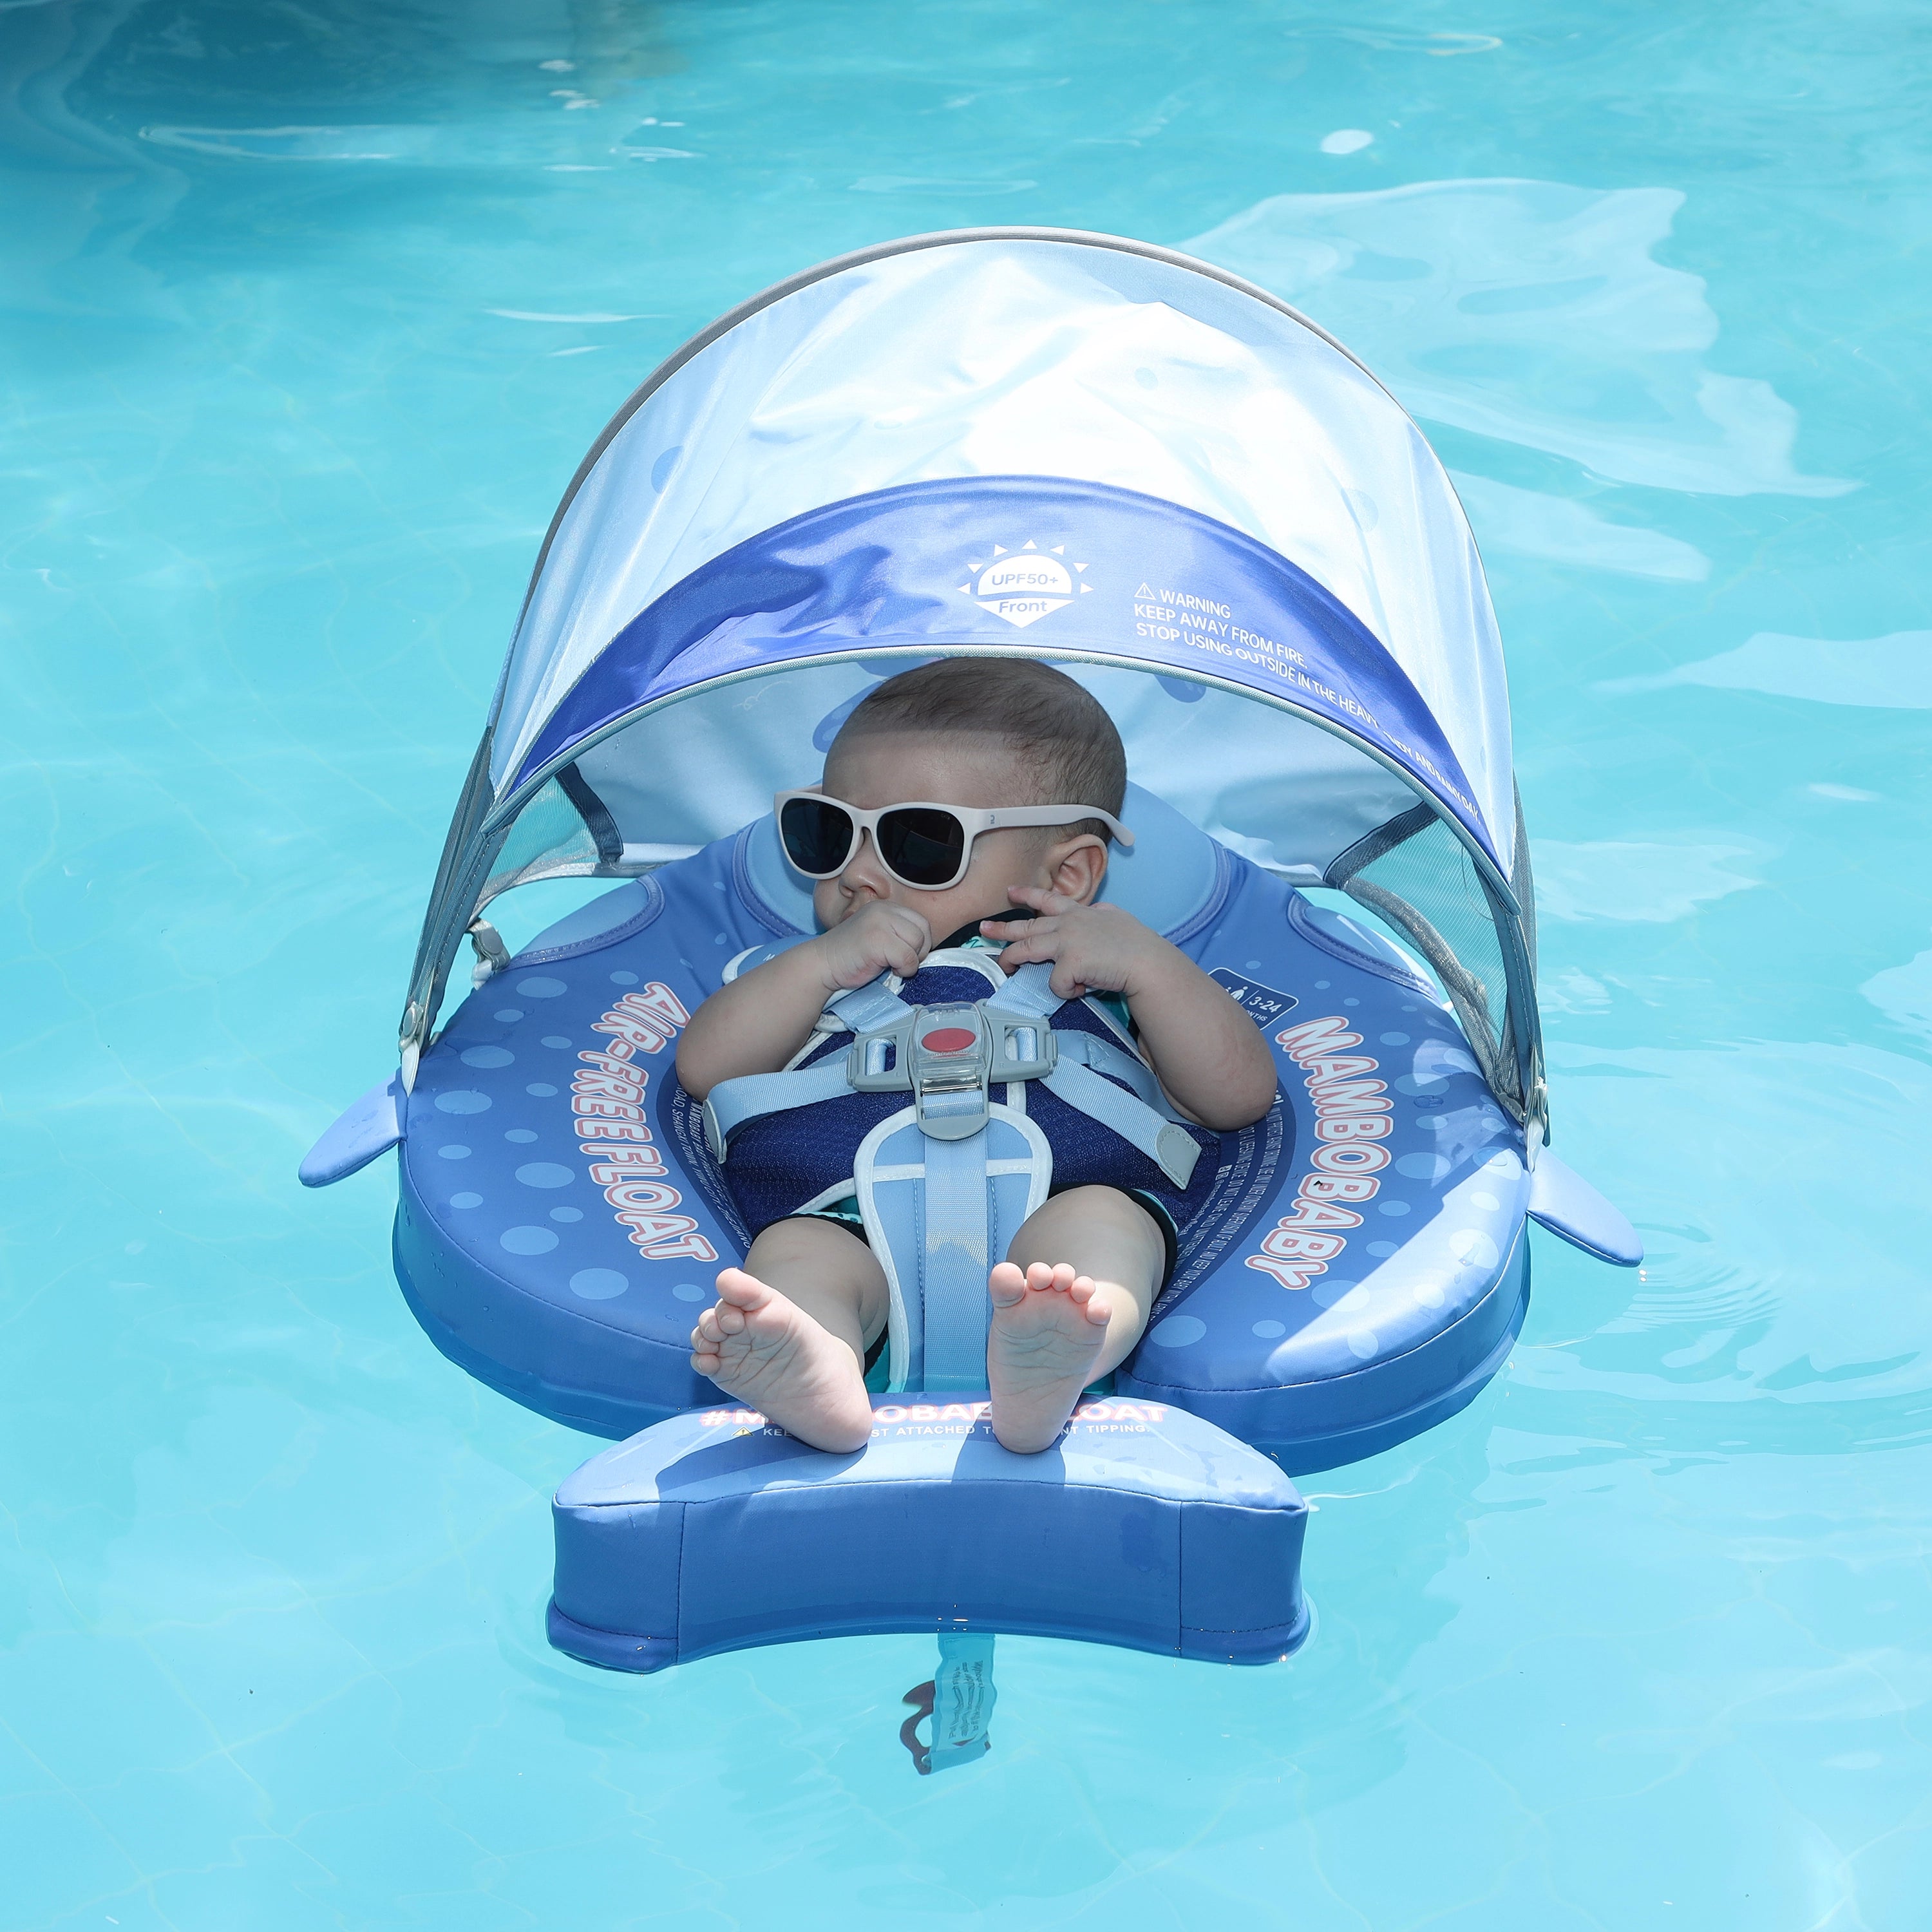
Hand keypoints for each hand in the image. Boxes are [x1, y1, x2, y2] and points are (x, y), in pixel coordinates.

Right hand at [810, 901, 930, 990]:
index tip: (906, 955)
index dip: (920, 942)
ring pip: (917, 943)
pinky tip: (888, 970)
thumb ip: (898, 934)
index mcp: (884, 907)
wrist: (821, 965)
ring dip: (910, 961)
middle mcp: (883, 910)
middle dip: (918, 951)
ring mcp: (879, 923)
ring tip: (892, 966)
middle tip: (900, 962)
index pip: (920, 921)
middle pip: (923, 930)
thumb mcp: (878, 935)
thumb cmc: (850, 956)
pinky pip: (908, 957)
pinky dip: (903, 970)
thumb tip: (926, 947)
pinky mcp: (877, 940)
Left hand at [979, 887, 1172, 1000]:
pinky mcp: (1069, 963)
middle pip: (1027, 926)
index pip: (1048, 900)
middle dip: (1002, 928)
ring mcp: (1067, 942)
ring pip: (1026, 950)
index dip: (1027, 895)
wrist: (1148, 963)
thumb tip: (1094, 911)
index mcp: (1080, 913)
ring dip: (1012, 960)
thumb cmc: (1138, 945)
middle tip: (984, 928)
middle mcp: (1069, 924)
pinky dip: (1066, 991)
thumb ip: (1099, 914)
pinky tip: (1082, 990)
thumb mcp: (1117, 918)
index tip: (1010, 892)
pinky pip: (1055, 983)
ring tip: (1005, 968)